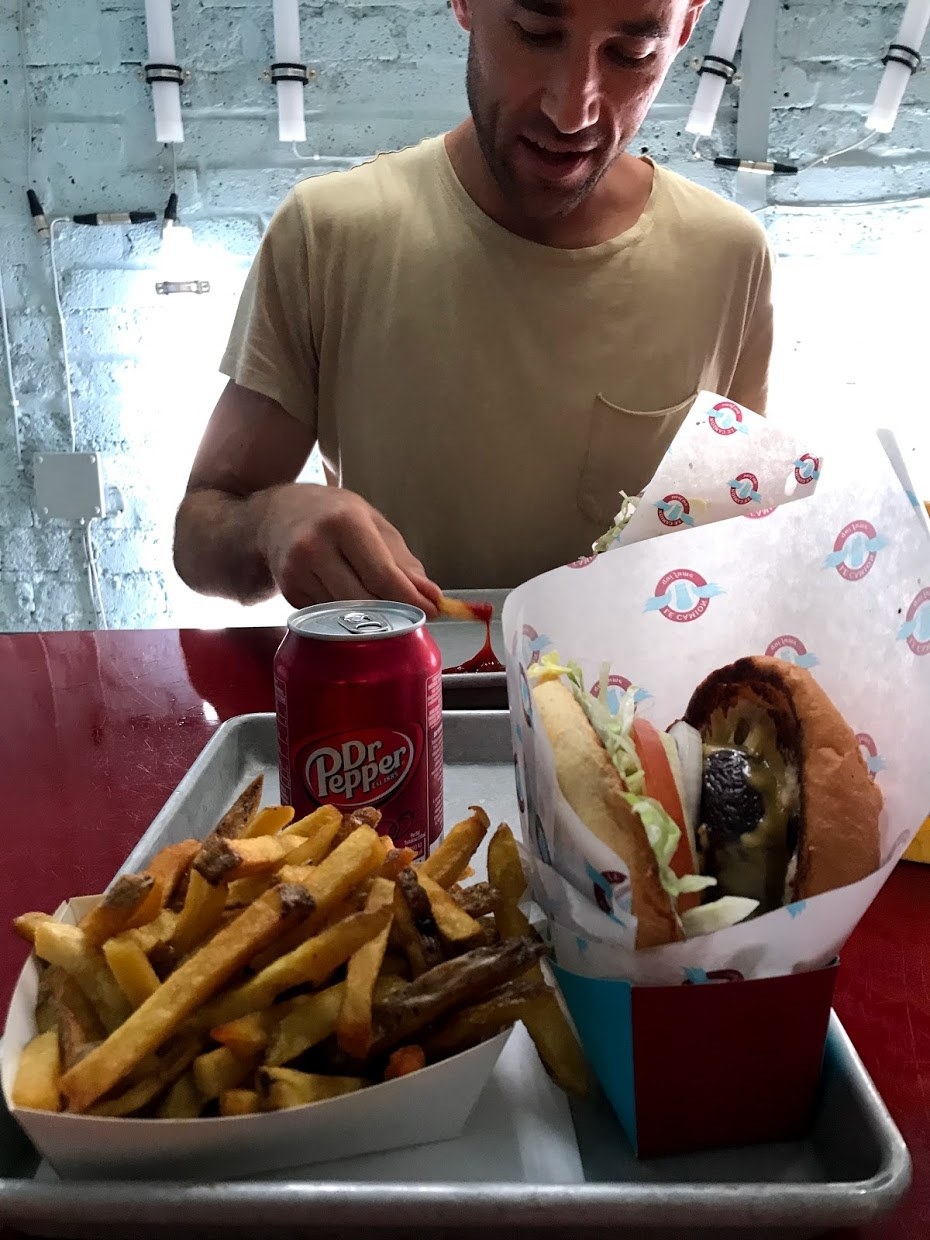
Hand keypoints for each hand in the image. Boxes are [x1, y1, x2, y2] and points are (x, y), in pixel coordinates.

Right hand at [260, 484, 440, 617]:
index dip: (409, 598)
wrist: (277, 515)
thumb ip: (404, 563)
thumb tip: (431, 596)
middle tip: (411, 615)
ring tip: (378, 602)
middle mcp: (315, 546)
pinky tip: (344, 595)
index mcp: (344, 522)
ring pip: (345, 613)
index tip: (431, 611)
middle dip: (392, 612)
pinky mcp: (288, 591)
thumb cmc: (334, 516)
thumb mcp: (374, 525)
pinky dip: (344, 613)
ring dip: (368, 615)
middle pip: (363, 600)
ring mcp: (296, 571)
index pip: (382, 574)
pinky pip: (327, 616)